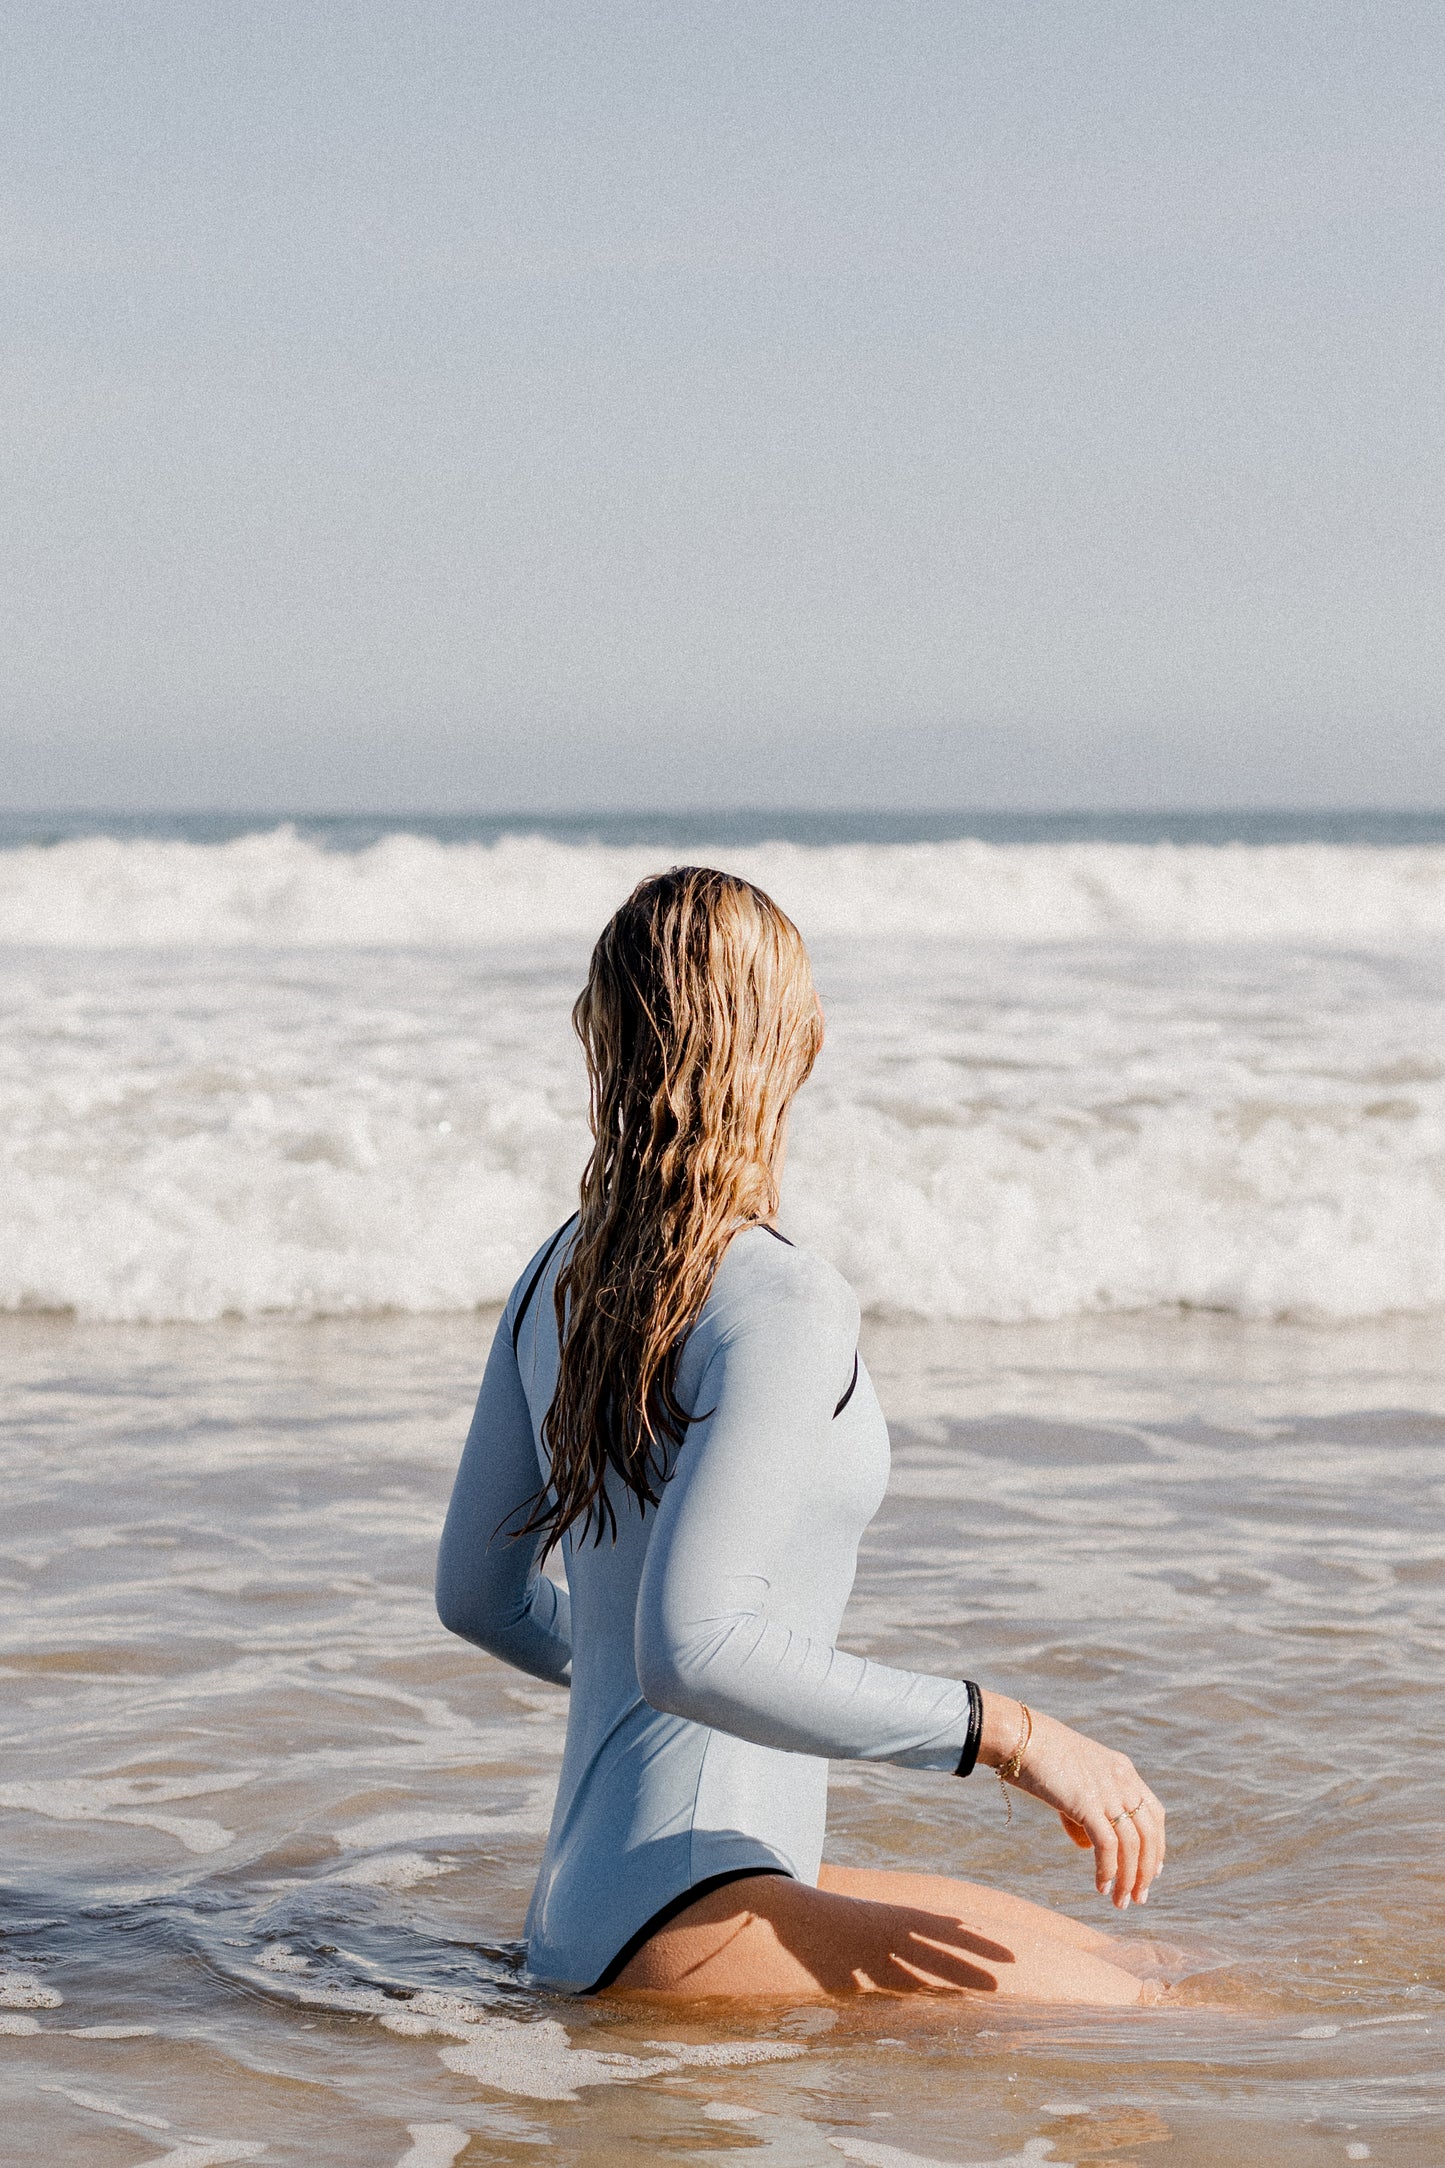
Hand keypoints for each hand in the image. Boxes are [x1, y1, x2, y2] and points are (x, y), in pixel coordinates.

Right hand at [979, 1695, 1164, 1909]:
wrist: (1019, 1735)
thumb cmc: (1038, 1756)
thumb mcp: (1072, 1780)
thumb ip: (1084, 1809)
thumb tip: (1086, 1845)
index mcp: (1122, 1769)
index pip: (1153, 1813)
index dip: (1157, 1845)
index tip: (1153, 1872)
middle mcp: (1122, 1780)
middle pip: (1150, 1834)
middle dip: (1147, 1870)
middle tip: (1138, 1897)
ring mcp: (1107, 1791)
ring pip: (1133, 1845)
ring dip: (1129, 1878)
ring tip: (1120, 1902)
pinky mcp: (1087, 1803)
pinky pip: (1107, 1846)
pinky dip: (1108, 1870)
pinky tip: (1101, 1886)